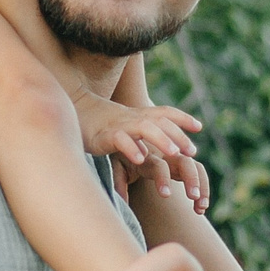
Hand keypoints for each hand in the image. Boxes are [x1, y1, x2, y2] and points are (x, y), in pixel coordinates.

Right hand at [72, 90, 201, 178]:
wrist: (70, 113)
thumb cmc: (100, 125)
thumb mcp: (124, 126)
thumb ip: (141, 131)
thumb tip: (159, 147)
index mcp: (139, 115)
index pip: (164, 112)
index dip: (182, 118)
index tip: (199, 127)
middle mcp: (132, 118)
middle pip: (160, 121)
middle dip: (178, 134)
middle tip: (192, 151)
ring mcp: (119, 126)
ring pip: (144, 127)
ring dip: (162, 139)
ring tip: (175, 153)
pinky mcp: (105, 136)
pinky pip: (120, 140)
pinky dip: (131, 148)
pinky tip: (141, 158)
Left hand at [115, 143, 210, 212]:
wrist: (131, 130)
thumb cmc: (121, 152)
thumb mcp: (116, 164)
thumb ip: (118, 179)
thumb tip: (121, 200)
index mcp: (148, 156)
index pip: (159, 166)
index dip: (163, 179)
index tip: (166, 195)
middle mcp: (166, 155)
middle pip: (184, 163)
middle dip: (191, 179)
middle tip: (193, 197)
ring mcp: (177, 158)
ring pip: (196, 168)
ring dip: (201, 187)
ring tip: (201, 208)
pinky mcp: (183, 162)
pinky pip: (199, 172)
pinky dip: (203, 188)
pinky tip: (201, 208)